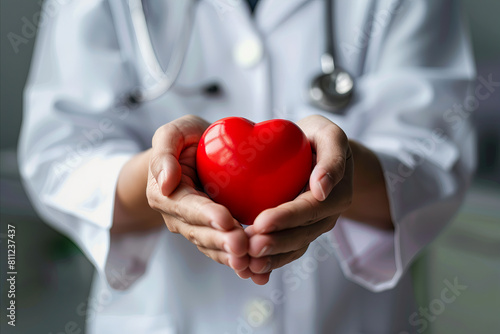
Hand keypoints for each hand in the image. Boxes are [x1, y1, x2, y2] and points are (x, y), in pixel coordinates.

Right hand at [146, 115, 249, 276]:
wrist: (194, 154)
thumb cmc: (186, 140)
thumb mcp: (173, 133)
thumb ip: (164, 152)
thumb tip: (166, 182)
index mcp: (165, 193)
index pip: (186, 207)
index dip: (205, 215)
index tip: (226, 220)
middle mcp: (178, 216)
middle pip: (200, 232)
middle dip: (221, 241)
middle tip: (242, 246)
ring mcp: (195, 228)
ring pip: (212, 247)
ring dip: (229, 256)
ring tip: (250, 261)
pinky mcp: (212, 233)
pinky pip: (222, 251)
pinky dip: (238, 262)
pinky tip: (256, 271)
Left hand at [244, 115, 352, 284]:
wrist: (318, 151)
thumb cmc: (318, 138)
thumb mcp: (330, 135)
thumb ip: (332, 158)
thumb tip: (321, 189)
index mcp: (336, 192)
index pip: (309, 208)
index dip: (286, 218)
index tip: (261, 223)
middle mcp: (327, 214)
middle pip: (302, 233)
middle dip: (275, 243)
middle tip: (249, 247)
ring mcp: (315, 225)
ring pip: (295, 247)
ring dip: (272, 257)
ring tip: (247, 263)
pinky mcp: (301, 231)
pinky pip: (289, 250)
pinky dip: (271, 262)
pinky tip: (251, 269)